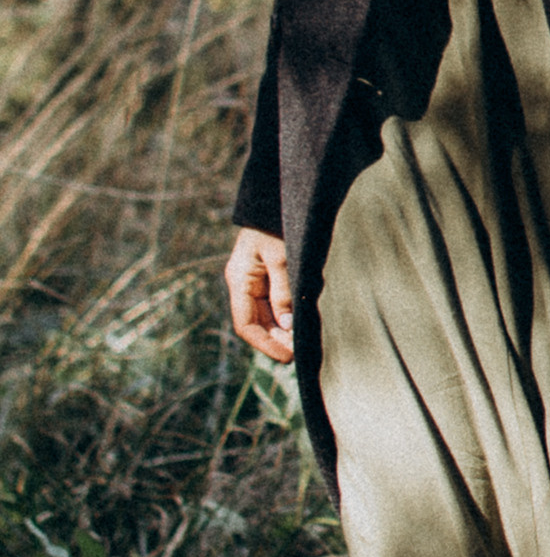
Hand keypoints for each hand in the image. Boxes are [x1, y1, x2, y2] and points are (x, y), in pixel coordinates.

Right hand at [226, 227, 295, 362]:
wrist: (275, 200)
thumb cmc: (276, 226)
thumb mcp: (281, 258)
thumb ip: (283, 292)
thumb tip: (287, 325)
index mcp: (240, 281)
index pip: (246, 324)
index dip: (265, 344)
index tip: (287, 356)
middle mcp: (244, 285)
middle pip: (257, 324)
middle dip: (277, 340)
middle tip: (301, 353)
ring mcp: (255, 282)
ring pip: (266, 316)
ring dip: (283, 331)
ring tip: (303, 342)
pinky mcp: (268, 277)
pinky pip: (274, 304)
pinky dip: (287, 316)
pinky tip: (301, 324)